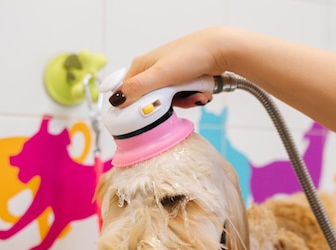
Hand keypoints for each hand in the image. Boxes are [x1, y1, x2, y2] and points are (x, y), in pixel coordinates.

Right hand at [108, 26, 232, 107]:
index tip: (147, 113)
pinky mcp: (184, 80)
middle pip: (151, 99)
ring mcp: (170, 75)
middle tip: (181, 101)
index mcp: (142, 66)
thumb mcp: (160, 75)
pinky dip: (193, 98)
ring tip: (197, 96)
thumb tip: (116, 101)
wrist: (220, 50)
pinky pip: (184, 97)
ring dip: (185, 102)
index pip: (127, 91)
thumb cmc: (189, 56)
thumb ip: (137, 88)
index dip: (135, 105)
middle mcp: (154, 70)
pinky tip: (202, 94)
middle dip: (168, 105)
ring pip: (170, 101)